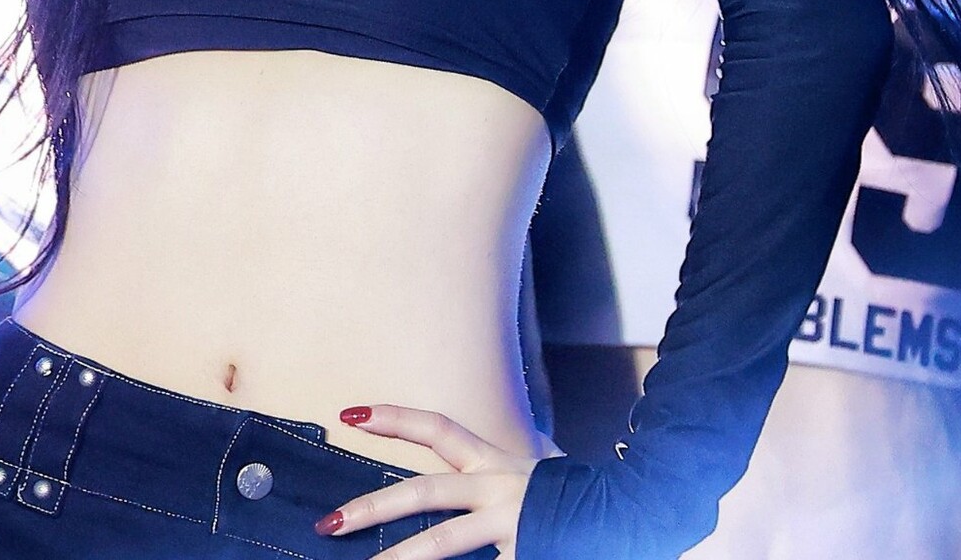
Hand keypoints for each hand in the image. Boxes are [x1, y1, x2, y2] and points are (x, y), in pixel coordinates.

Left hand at [312, 403, 564, 559]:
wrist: (630, 509)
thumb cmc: (573, 496)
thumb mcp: (531, 473)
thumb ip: (495, 472)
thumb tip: (462, 467)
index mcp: (495, 461)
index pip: (438, 429)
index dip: (395, 419)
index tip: (350, 414)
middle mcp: (497, 486)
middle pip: (425, 490)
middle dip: (373, 507)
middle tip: (330, 523)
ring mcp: (509, 522)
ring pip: (443, 541)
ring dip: (402, 559)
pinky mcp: (522, 553)